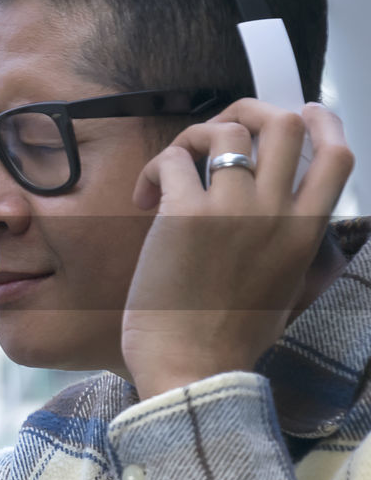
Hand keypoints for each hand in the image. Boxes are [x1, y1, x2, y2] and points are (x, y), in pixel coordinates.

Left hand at [123, 100, 353, 399]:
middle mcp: (277, 213)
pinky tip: (144, 199)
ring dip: (191, 139)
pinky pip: (172, 160)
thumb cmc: (224, 338)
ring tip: (170, 172)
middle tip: (212, 133)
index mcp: (306, 233)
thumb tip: (266, 205)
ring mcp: (233, 210)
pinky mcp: (185, 215)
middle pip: (282, 125)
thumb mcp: (280, 286)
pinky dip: (154, 169)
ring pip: (225, 130)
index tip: (302, 111)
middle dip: (246, 112)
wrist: (190, 368)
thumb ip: (284, 241)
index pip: (336, 157)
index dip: (322, 122)